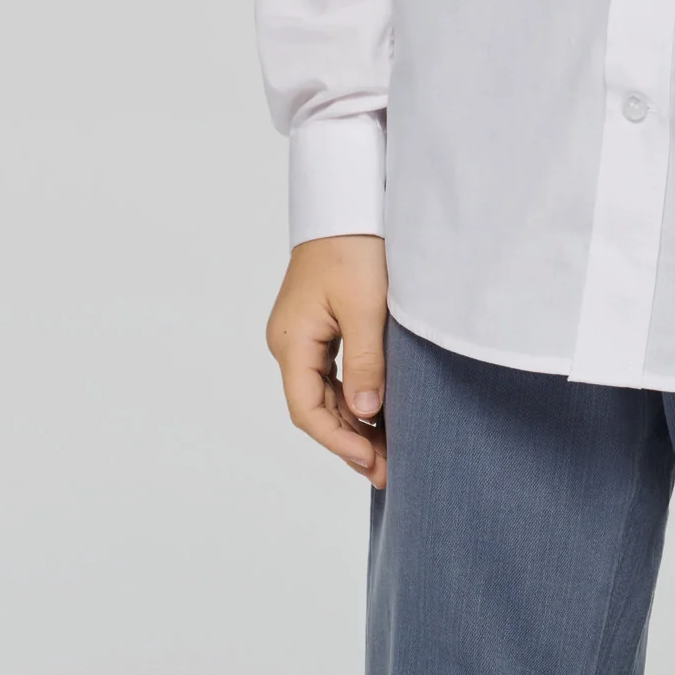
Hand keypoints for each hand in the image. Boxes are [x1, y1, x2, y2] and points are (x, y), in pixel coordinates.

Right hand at [266, 234, 390, 484]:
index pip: (307, 408)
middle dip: (349, 440)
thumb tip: (365, 416)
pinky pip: (331, 376)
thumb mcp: (366, 308)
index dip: (339, 441)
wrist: (348, 204)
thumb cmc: (355, 248)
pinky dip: (352, 399)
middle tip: (386, 470)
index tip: (372, 461)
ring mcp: (301, 337)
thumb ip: (366, 364)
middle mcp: (289, 344)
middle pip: (314, 407)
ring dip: (352, 423)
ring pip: (323, 394)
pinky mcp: (318, 328)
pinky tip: (376, 418)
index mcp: (291, 341)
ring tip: (385, 454)